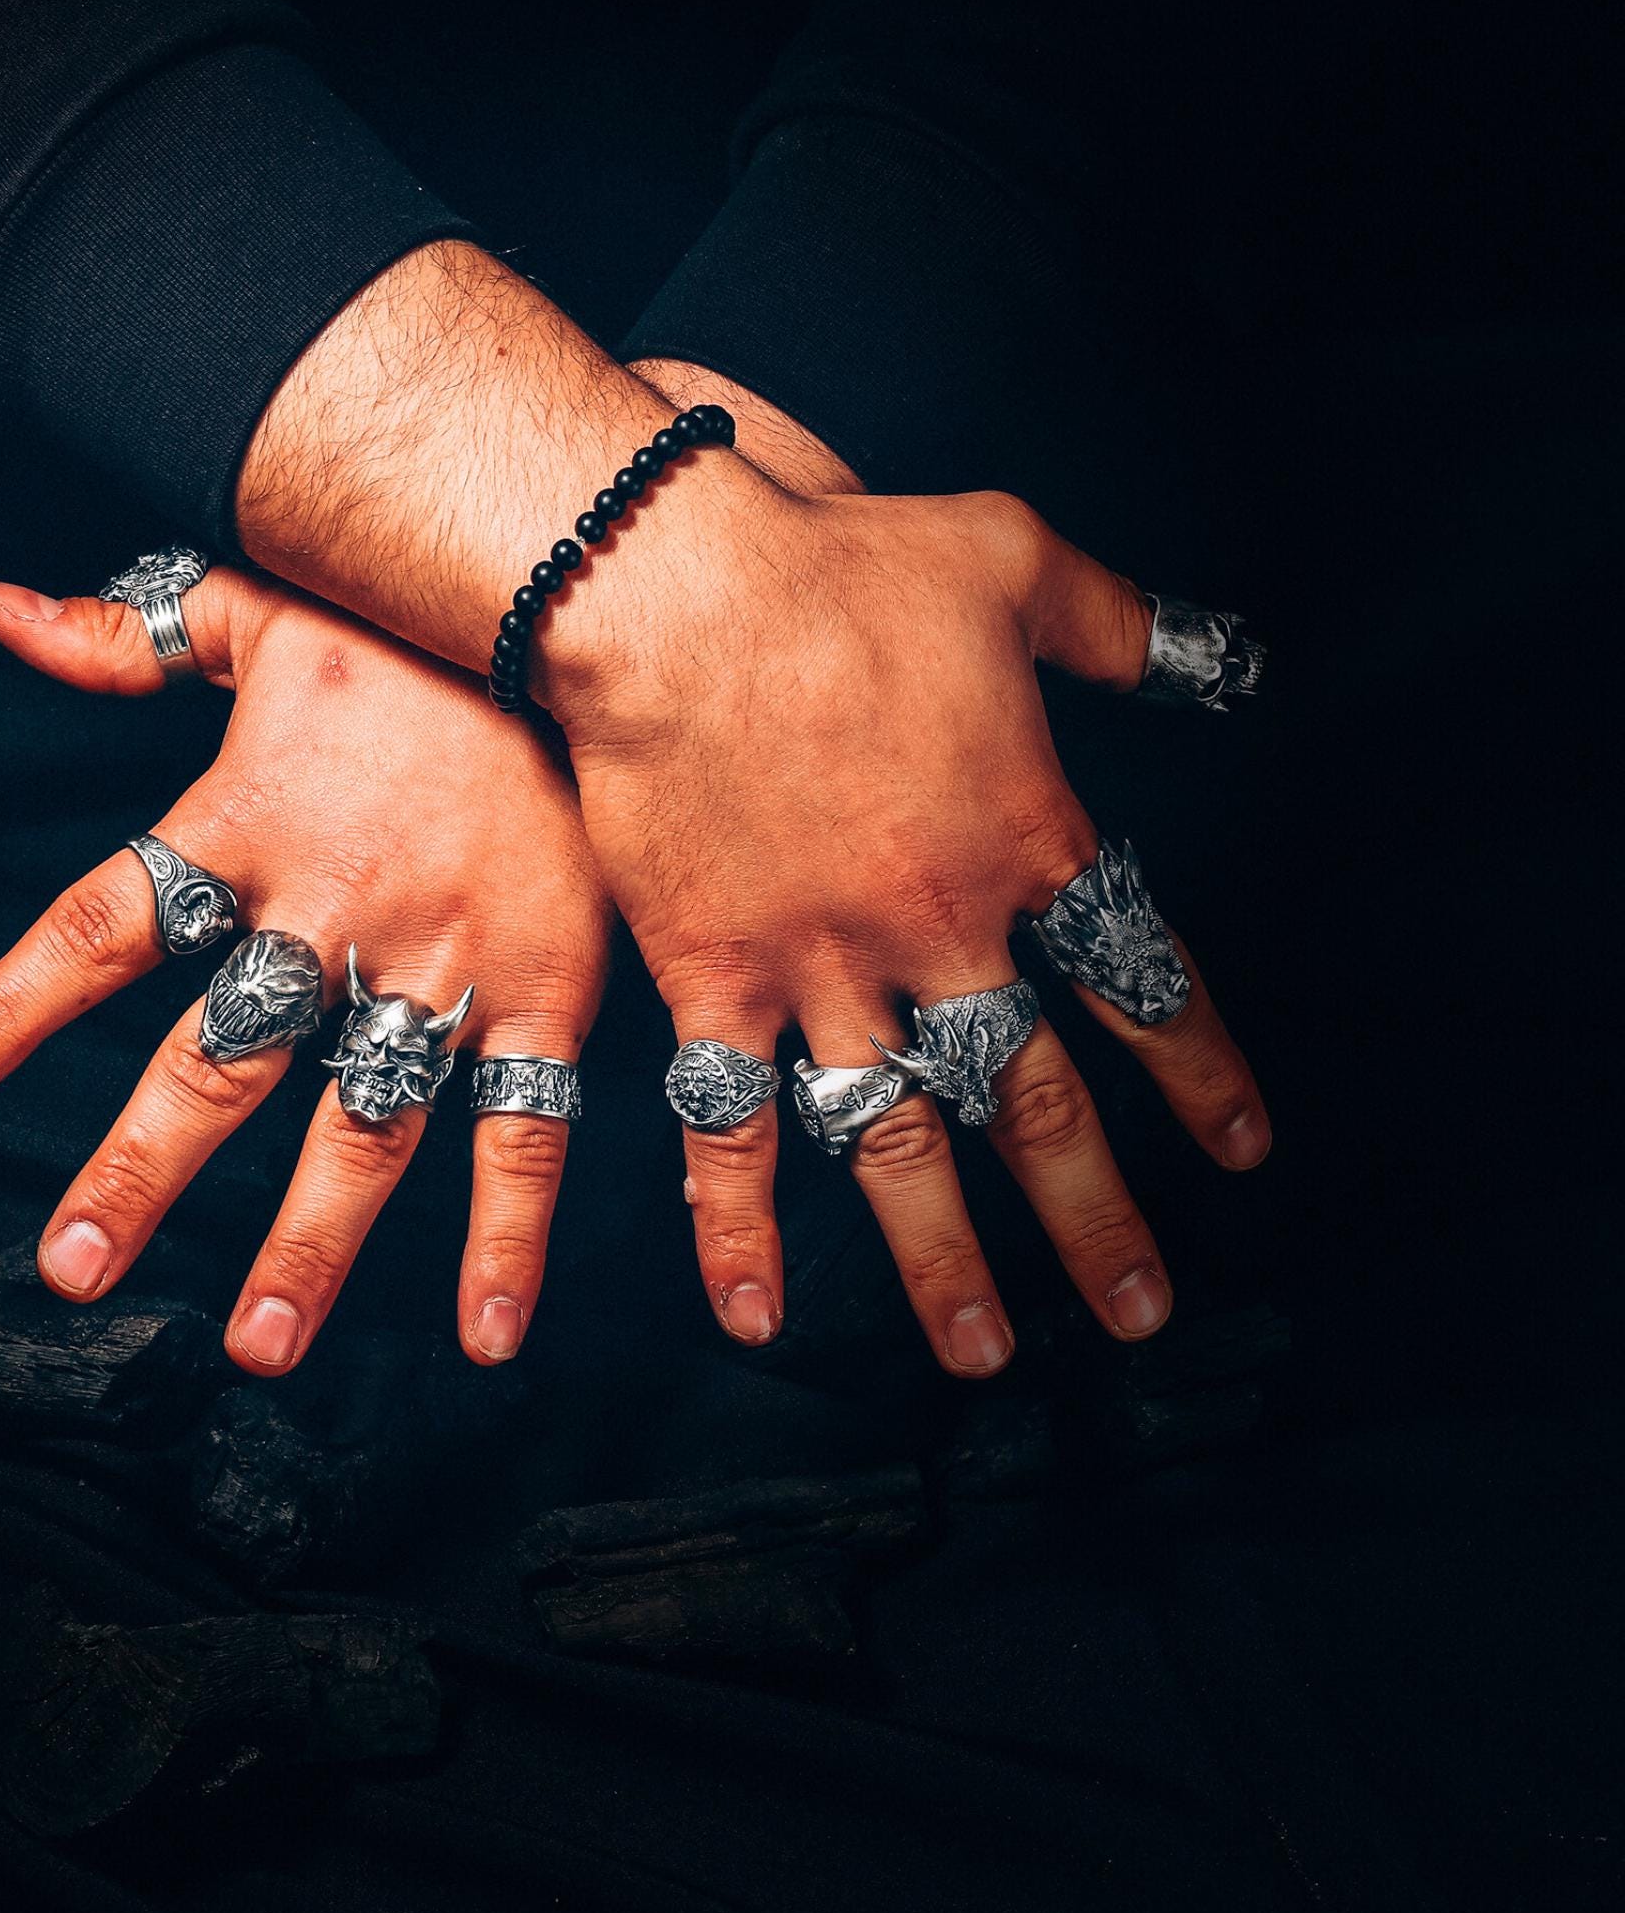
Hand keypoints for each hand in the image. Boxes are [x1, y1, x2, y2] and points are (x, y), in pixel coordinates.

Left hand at [0, 573, 609, 1372]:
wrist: (588, 607)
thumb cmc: (418, 619)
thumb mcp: (264, 606)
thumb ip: (128, 633)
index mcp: (248, 824)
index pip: (101, 927)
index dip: (13, 1007)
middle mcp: (331, 914)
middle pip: (215, 1064)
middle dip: (141, 1172)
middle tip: (73, 1271)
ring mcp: (442, 967)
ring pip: (360, 1127)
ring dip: (310, 1244)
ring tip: (259, 1348)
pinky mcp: (545, 993)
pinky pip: (524, 1132)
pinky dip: (507, 1237)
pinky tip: (486, 1334)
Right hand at [542, 481, 1268, 1374]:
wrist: (672, 588)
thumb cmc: (843, 568)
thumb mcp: (1015, 559)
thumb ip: (1127, 624)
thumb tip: (1226, 656)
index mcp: (1024, 839)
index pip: (1139, 980)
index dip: (1198, 1073)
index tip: (1240, 1149)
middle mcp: (937, 931)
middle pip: (1035, 1102)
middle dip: (1096, 1214)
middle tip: (1139, 1309)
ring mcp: (820, 969)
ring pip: (896, 1141)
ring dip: (942, 1257)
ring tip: (983, 1353)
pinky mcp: (714, 979)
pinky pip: (726, 1124)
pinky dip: (736, 1225)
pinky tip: (751, 1314)